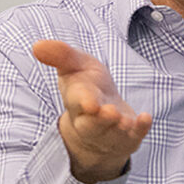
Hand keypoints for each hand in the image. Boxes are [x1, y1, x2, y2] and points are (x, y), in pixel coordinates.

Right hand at [32, 39, 151, 182]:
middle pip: (92, 125)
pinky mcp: (129, 137)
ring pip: (112, 134)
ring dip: (119, 127)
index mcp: (76, 101)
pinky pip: (135, 136)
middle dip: (101, 120)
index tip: (90, 102)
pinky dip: (140, 129)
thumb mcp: (75, 66)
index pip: (77, 102)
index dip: (84, 101)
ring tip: (125, 120)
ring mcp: (111, 132)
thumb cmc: (88, 87)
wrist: (103, 115)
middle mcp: (91, 121)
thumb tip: (38, 45)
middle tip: (110, 113)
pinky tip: (145, 118)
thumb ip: (61, 55)